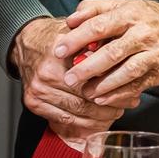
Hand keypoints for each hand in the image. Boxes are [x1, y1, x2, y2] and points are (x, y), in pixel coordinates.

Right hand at [11, 16, 115, 135]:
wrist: (27, 41)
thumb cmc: (56, 37)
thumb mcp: (79, 33)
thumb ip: (98, 46)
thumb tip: (124, 62)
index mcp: (57, 57)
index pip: (92, 80)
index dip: (114, 89)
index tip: (131, 92)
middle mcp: (45, 76)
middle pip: (85, 100)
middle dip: (110, 106)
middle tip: (127, 105)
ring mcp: (38, 91)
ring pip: (76, 113)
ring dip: (99, 117)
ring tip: (115, 113)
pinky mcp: (33, 103)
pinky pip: (63, 120)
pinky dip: (82, 124)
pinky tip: (96, 121)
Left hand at [56, 0, 158, 105]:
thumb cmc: (143, 17)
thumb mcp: (120, 4)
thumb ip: (93, 9)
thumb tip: (71, 20)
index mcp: (129, 14)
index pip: (99, 26)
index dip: (77, 39)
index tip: (59, 50)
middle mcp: (142, 34)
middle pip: (112, 53)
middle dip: (88, 67)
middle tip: (69, 79)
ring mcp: (153, 54)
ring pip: (127, 72)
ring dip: (104, 85)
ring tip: (85, 92)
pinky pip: (138, 86)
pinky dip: (119, 94)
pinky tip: (102, 99)